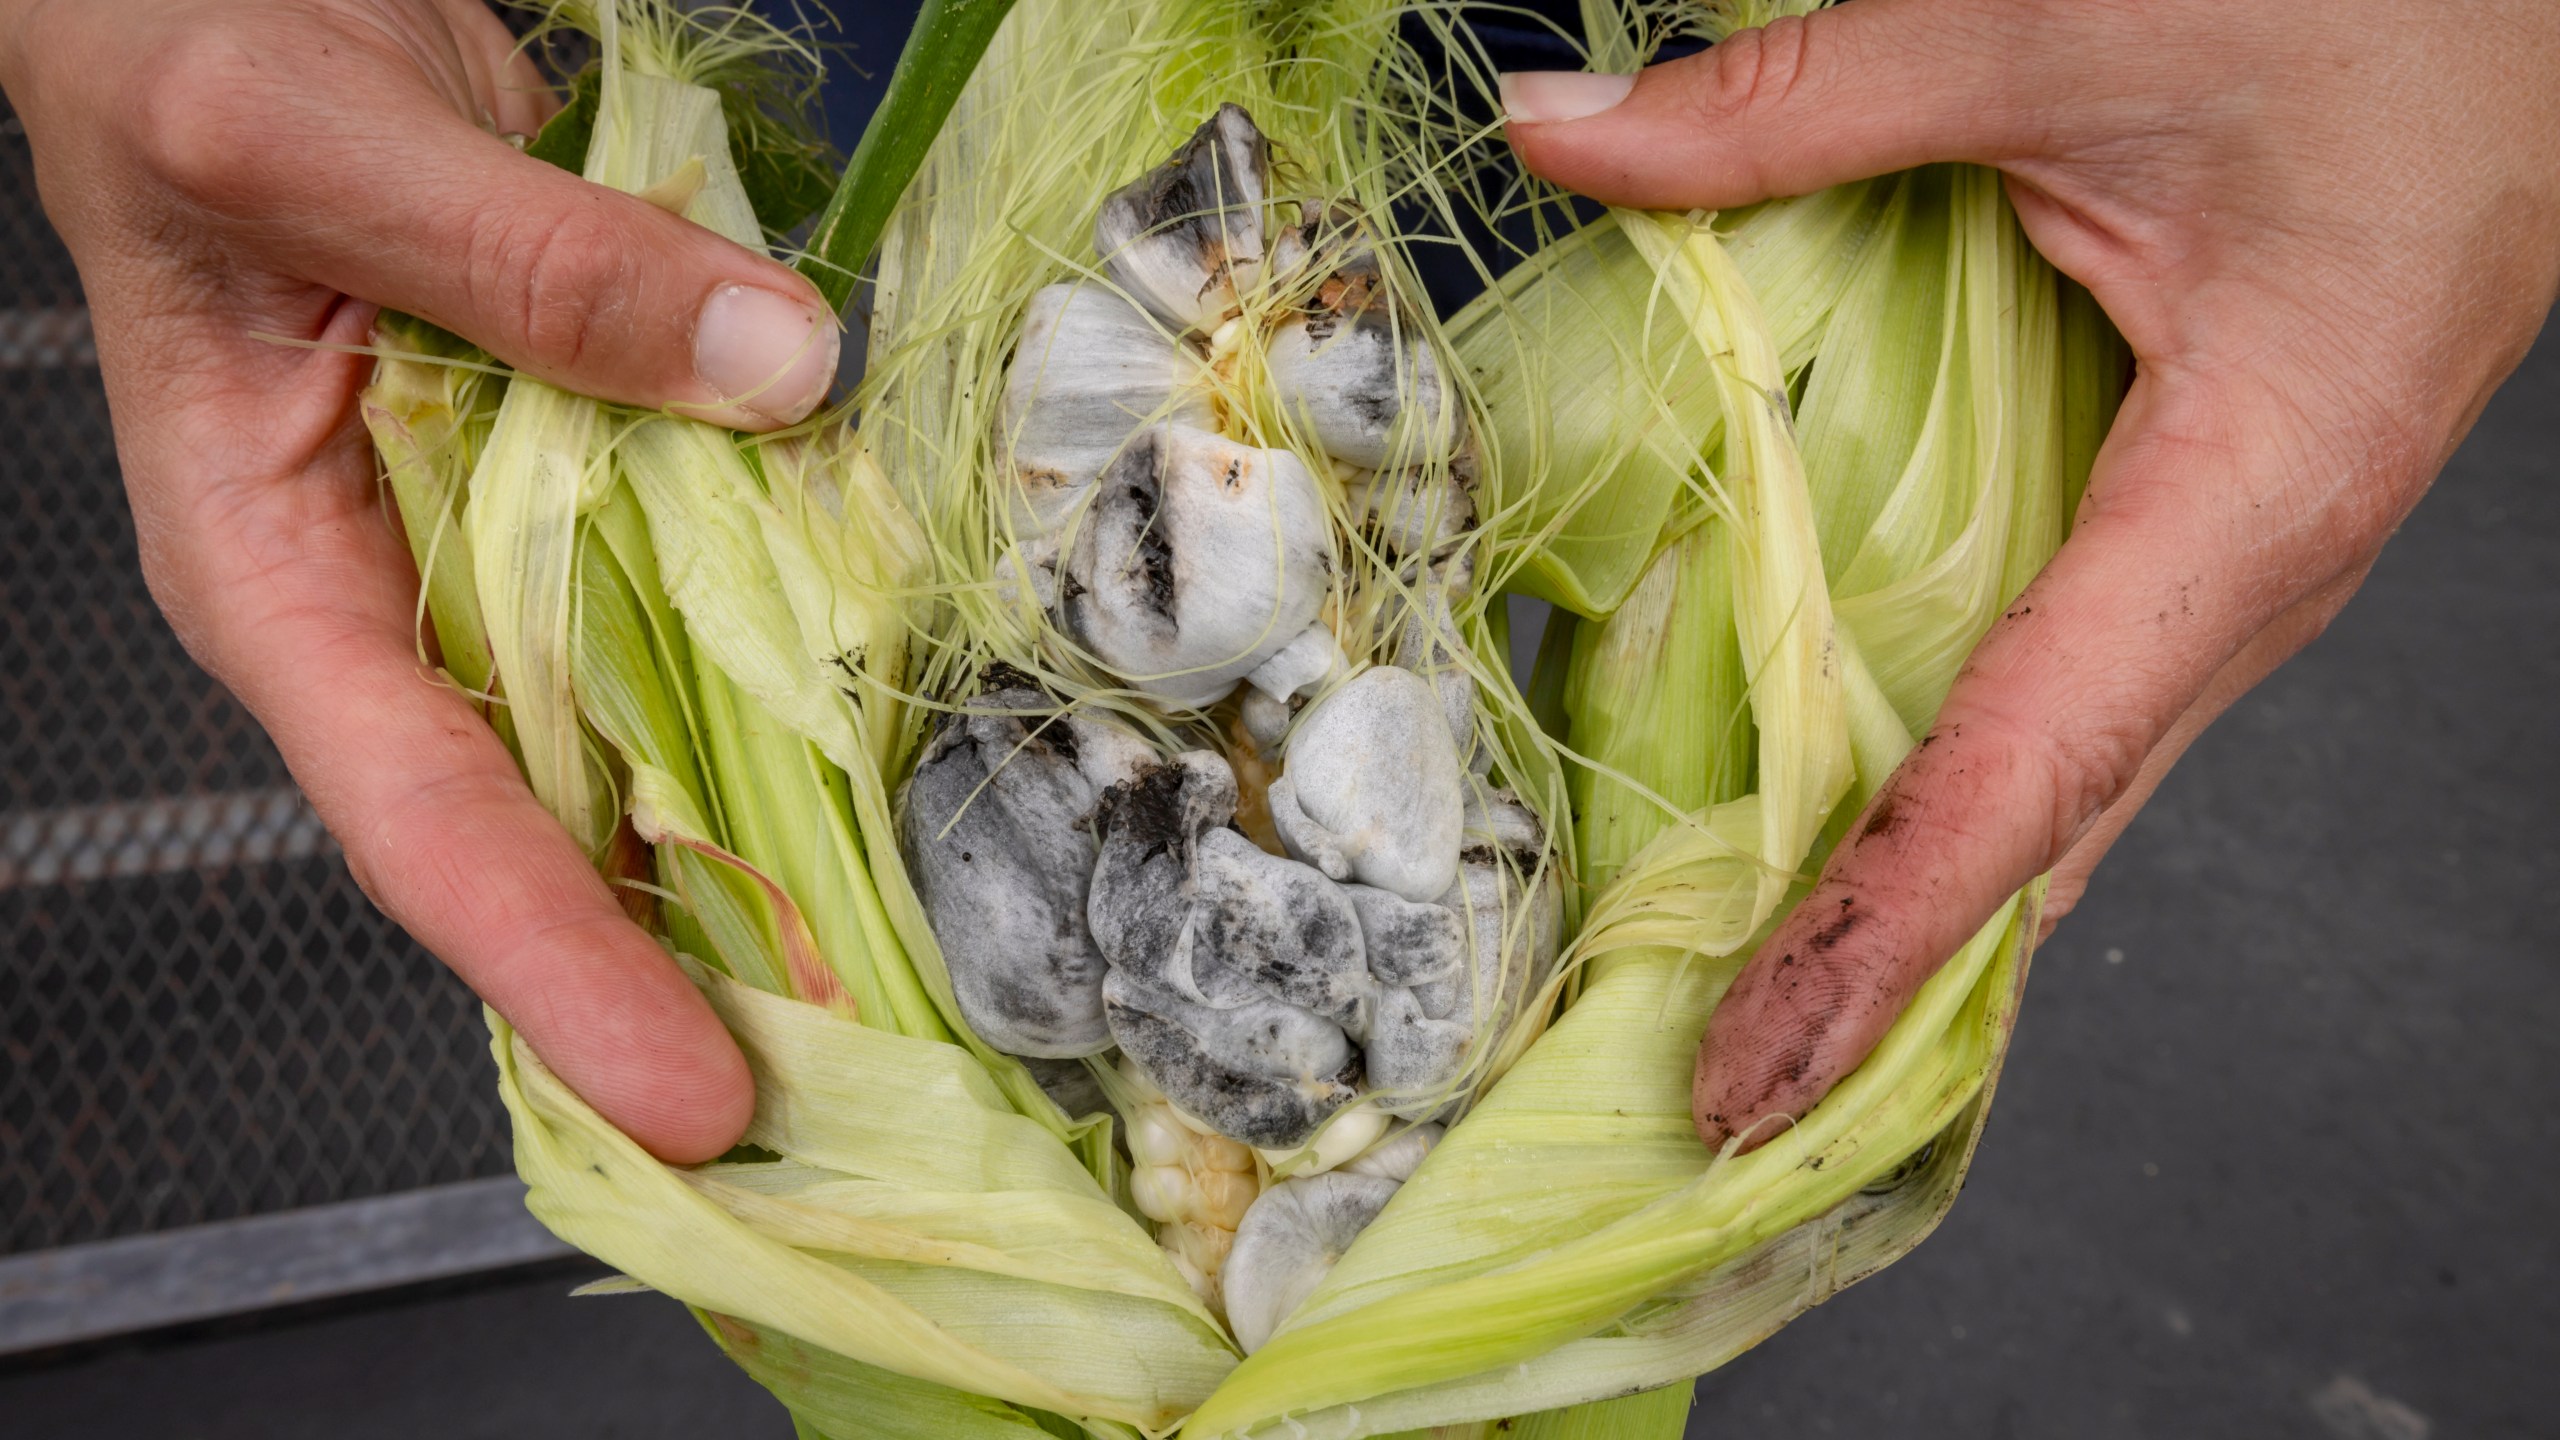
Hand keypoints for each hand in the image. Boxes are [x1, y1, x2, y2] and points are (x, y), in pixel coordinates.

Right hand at [0, 0, 841, 1159]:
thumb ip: (530, 262)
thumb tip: (770, 367)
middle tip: (844, 1094)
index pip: (420, 820)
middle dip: (682, 968)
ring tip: (892, 990)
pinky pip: (698, 595)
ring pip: (639, 732)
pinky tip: (888, 750)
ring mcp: (501, 544)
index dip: (562, 967)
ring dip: (754, 854)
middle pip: (545, 830)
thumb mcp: (307, 140)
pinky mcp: (587, 478)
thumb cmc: (178, 46)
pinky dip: (785, 667)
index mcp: (269, 574)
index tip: (697, 1091)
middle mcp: (391, 595)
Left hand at [1499, 0, 2559, 1149]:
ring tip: (1765, 1016)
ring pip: (2069, 776)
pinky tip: (1858, 833)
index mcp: (2255, 493)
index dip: (1880, 932)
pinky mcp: (2209, 508)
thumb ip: (1805, 105)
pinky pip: (2073, 684)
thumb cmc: (2387, 2)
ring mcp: (2241, 552)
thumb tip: (1562, 130)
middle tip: (1724, 1099)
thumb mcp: (2075, 32)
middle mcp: (2258, 566)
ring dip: (1921, 905)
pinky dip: (1963, 785)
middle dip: (1888, 981)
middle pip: (2053, 827)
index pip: (2033, 769)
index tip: (1757, 1067)